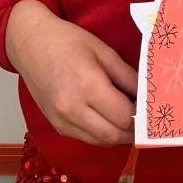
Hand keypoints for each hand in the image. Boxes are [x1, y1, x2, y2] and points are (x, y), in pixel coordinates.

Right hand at [5, 2, 136, 146]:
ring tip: (128, 117)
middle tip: (144, 117)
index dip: (141, 115)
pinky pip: (86, 139)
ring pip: (101, 142)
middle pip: (114, 135)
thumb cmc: (67, 41)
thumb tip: (147, 94)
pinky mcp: (56, 126)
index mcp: (87, 85)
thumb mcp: (103, 51)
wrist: (30, 44)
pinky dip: (101, 134)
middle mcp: (73, 109)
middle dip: (133, 130)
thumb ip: (127, 75)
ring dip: (118, 135)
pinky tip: (107, 118)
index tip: (151, 108)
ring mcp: (62, 121)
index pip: (124, 116)